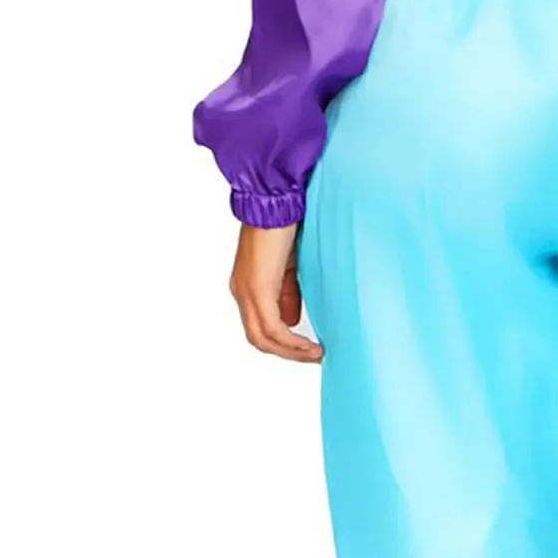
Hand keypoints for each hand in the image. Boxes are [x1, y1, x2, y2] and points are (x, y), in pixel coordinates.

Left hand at [230, 224, 322, 361]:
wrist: (276, 201)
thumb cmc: (284, 224)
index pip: (259, 326)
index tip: (307, 348)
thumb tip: (292, 320)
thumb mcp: (288, 266)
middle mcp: (242, 292)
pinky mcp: (258, 289)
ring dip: (291, 352)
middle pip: (258, 339)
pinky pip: (272, 328)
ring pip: (263, 338)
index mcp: (247, 286)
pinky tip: (309, 345)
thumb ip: (288, 293)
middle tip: (313, 357)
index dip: (282, 343)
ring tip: (315, 354)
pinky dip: (291, 341)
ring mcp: (247, 292)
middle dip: (288, 353)